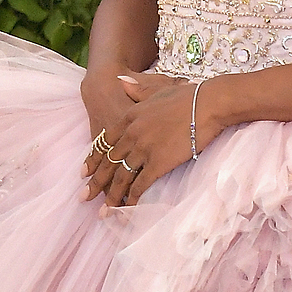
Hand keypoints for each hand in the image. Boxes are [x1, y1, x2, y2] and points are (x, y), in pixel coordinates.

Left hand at [82, 73, 225, 207]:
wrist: (207, 104)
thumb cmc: (187, 96)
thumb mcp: (156, 88)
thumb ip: (136, 89)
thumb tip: (120, 80)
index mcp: (130, 117)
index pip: (104, 142)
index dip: (93, 159)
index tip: (85, 172)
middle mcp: (132, 134)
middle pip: (109, 162)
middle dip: (96, 182)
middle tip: (84, 197)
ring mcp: (143, 149)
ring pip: (121, 177)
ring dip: (112, 196)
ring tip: (104, 211)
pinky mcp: (158, 162)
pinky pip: (140, 184)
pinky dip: (133, 198)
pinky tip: (127, 208)